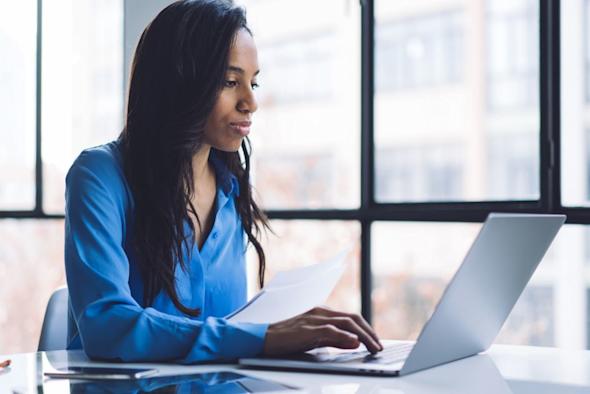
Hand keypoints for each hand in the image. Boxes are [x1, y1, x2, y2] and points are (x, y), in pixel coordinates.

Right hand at [262, 306, 382, 355]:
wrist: (263, 339)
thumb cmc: (288, 340)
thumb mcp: (315, 339)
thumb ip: (334, 340)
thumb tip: (355, 343)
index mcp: (322, 313)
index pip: (351, 318)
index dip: (366, 329)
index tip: (376, 342)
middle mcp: (321, 312)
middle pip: (352, 318)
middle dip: (369, 333)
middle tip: (379, 347)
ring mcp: (314, 319)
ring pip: (346, 322)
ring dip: (363, 335)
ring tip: (373, 347)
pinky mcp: (308, 328)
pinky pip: (330, 330)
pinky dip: (344, 336)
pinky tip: (355, 343)